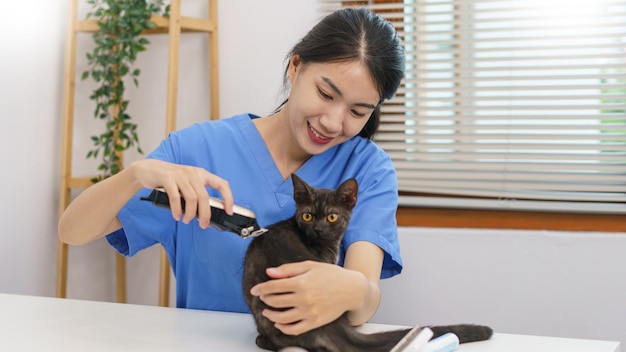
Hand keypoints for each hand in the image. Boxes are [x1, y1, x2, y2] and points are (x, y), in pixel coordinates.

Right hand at [129, 159, 233, 227]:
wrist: (148, 169)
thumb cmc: (170, 179)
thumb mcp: (187, 183)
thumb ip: (196, 194)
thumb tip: (205, 214)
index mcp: (201, 174)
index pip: (221, 184)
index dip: (228, 198)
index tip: (229, 211)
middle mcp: (193, 173)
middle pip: (205, 197)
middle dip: (205, 214)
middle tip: (203, 224)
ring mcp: (180, 175)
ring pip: (192, 198)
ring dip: (190, 214)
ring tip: (186, 220)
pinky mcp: (168, 178)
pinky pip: (175, 197)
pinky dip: (177, 210)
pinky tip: (176, 216)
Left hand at [249, 260, 368, 335]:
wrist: (352, 289)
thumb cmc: (331, 274)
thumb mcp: (310, 266)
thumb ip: (288, 269)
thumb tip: (269, 272)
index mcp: (302, 282)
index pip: (273, 287)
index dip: (261, 288)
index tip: (255, 290)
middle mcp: (304, 299)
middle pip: (275, 301)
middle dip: (265, 299)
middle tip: (263, 297)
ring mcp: (309, 312)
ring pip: (282, 318)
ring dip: (270, 314)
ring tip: (266, 311)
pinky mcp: (315, 322)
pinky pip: (295, 329)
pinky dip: (283, 328)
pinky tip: (279, 323)